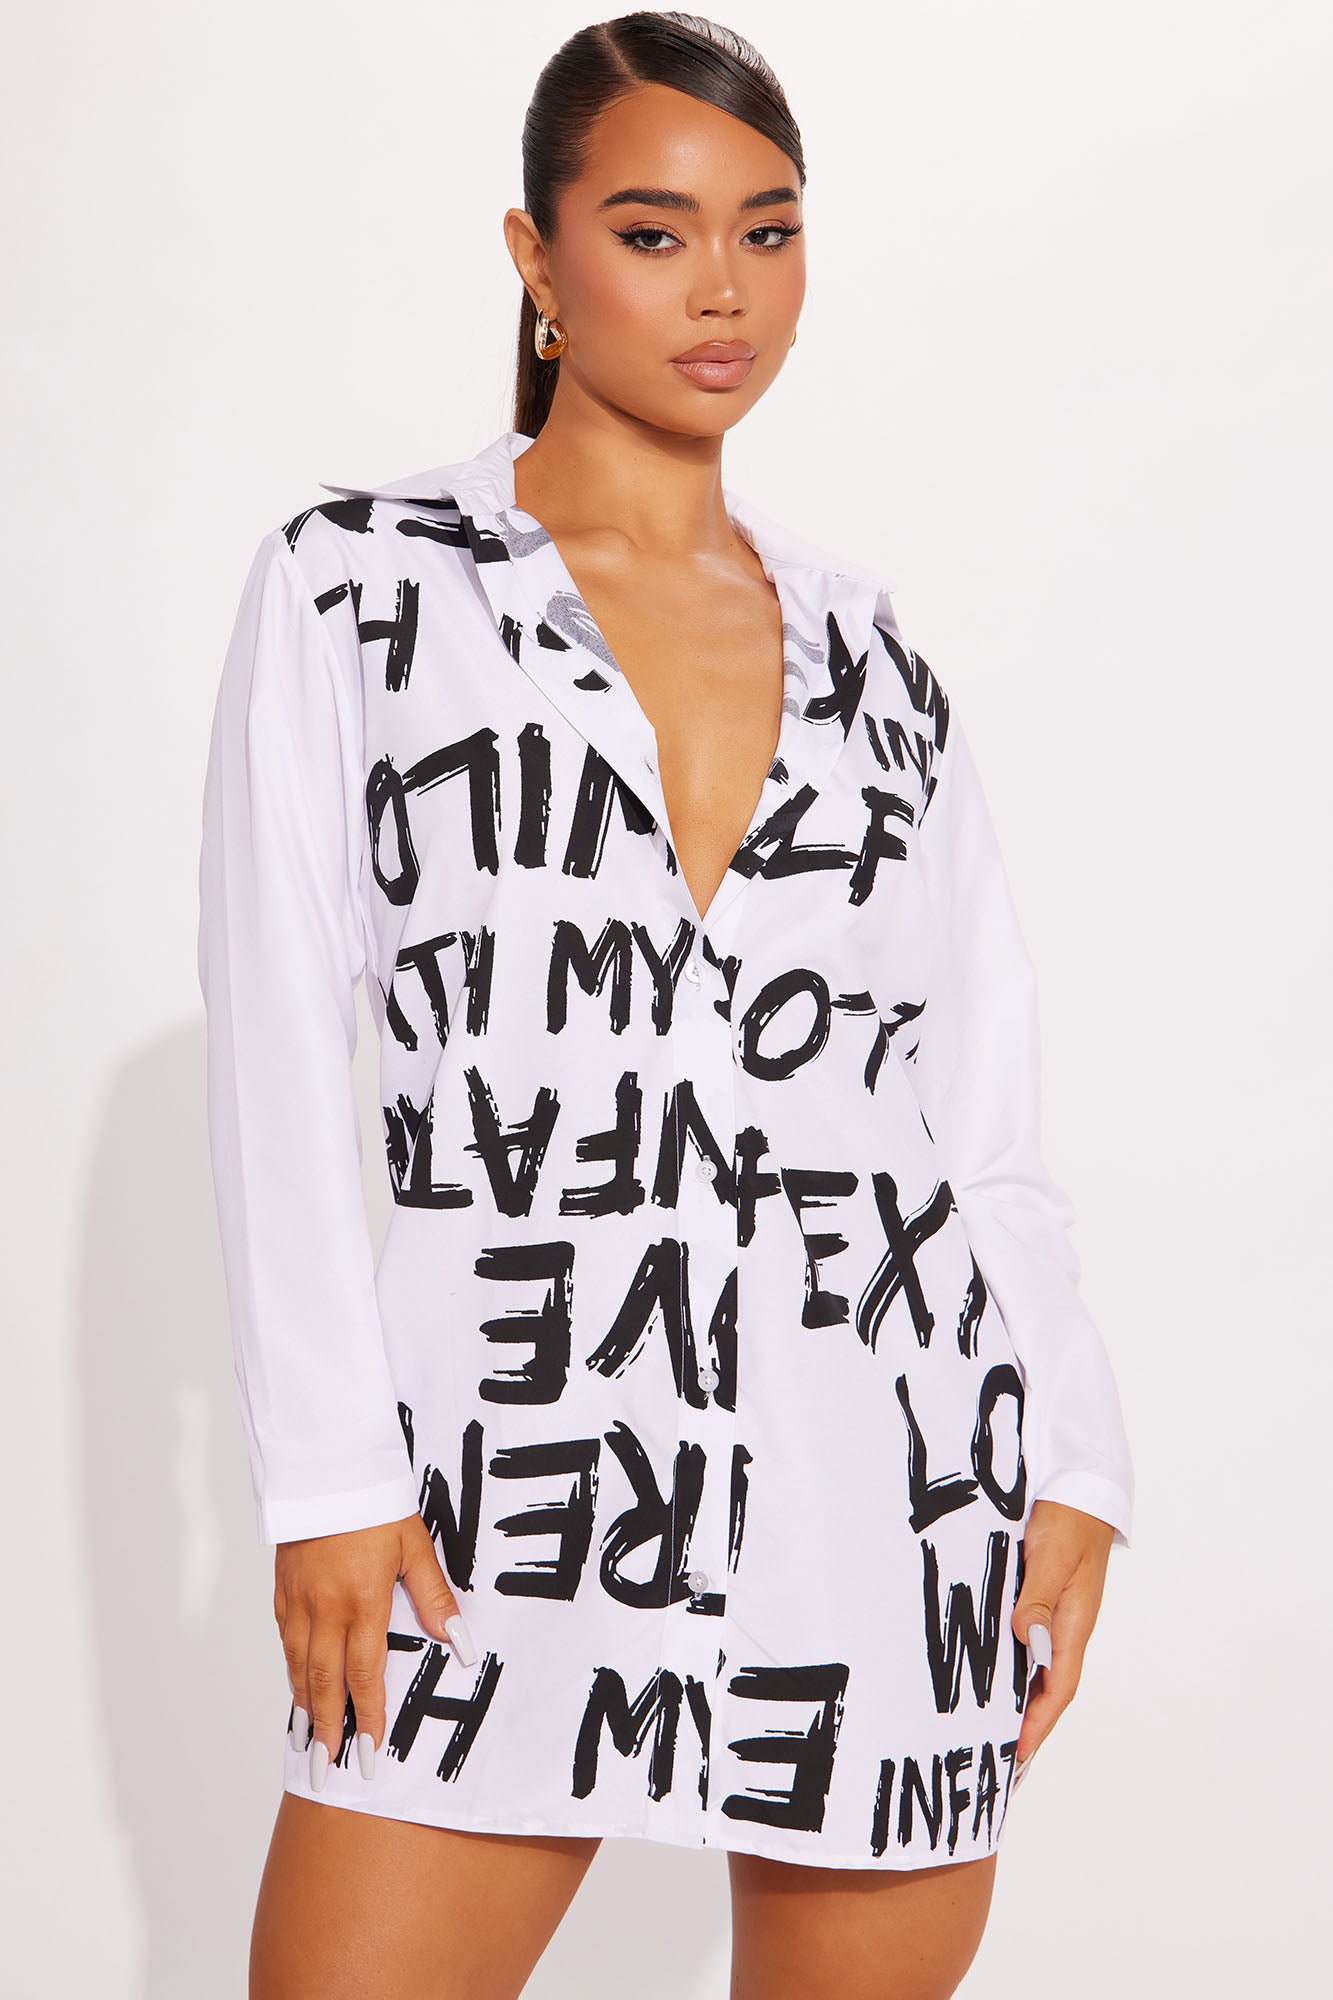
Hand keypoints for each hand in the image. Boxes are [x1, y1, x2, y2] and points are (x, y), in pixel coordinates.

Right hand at [274, 1510, 477, 1790]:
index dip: (368, 1718)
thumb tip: (460, 1643)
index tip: (369, 1755)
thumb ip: (435, 1599)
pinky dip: (291, 1670)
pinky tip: (296, 1686)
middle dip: (327, 1730)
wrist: (326, 1466)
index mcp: (362, 1602)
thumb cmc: (376, 1503)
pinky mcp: (283, 1588)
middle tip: (327, 1769)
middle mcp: (325, 1609)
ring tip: (307, 1741)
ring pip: (299, 1666)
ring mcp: (299, 1600)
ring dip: (304, 1707)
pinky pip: (285, 1640)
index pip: (364, 1674)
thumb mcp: (415, 1547)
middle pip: (324, 1682)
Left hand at [1010, 1498, 1115, 1778]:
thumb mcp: (1052, 1558)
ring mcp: (1055, 1612)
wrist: (1080, 1485)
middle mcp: (1067, 1626)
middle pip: (1046, 1686)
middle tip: (998, 1755)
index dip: (1038, 1724)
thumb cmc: (1069, 1520)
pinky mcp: (1041, 1595)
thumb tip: (1028, 1641)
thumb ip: (1039, 1599)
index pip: (1058, 1688)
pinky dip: (1010, 1661)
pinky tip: (988, 1668)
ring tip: (987, 1724)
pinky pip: (1026, 1639)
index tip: (1016, 1756)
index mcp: (1074, 1624)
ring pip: (1035, 1664)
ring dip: (1015, 1695)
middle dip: (1026, 1722)